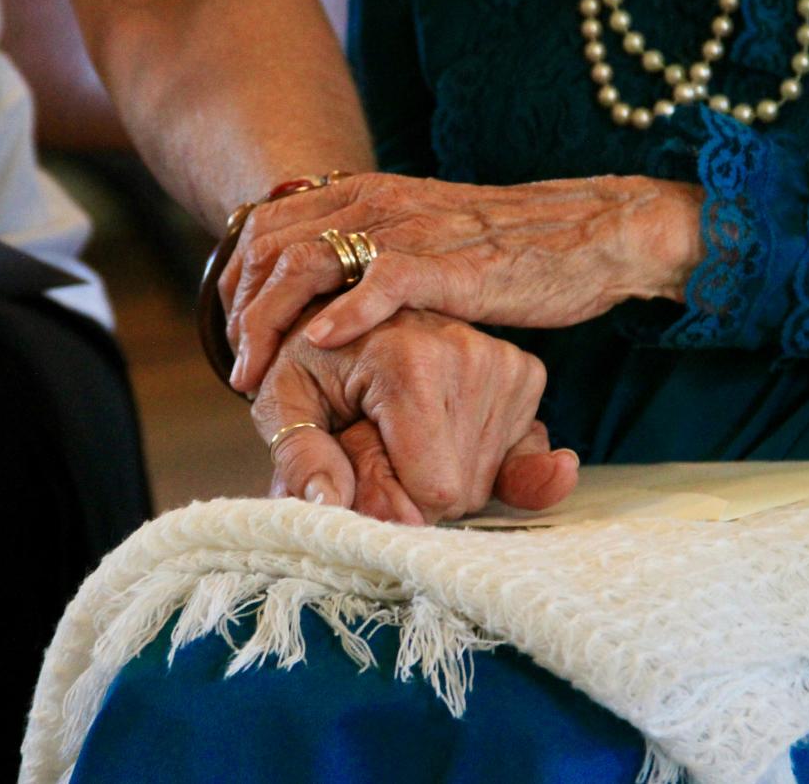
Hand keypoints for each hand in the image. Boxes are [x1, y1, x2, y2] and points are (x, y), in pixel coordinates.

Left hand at [224, 172, 704, 391]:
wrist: (593, 231)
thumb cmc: (514, 248)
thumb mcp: (428, 238)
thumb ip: (378, 253)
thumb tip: (332, 295)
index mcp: (367, 194)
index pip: (265, 226)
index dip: (235, 283)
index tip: (233, 335)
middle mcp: (376, 202)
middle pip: (268, 246)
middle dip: (239, 312)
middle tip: (237, 367)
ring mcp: (408, 229)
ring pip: (304, 263)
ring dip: (269, 322)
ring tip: (257, 374)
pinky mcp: (447, 263)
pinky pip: (377, 282)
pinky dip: (340, 314)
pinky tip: (318, 345)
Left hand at [251, 308, 577, 524]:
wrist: (350, 305)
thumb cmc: (311, 359)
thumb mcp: (282, 402)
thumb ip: (300, 455)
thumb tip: (329, 503)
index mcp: (410, 360)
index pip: (435, 489)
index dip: (394, 500)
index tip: (361, 463)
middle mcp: (470, 353)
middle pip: (461, 490)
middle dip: (415, 487)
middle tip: (378, 441)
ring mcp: (506, 361)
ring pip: (486, 479)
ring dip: (442, 471)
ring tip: (404, 428)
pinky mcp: (526, 372)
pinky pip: (515, 458)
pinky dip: (476, 458)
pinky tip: (442, 432)